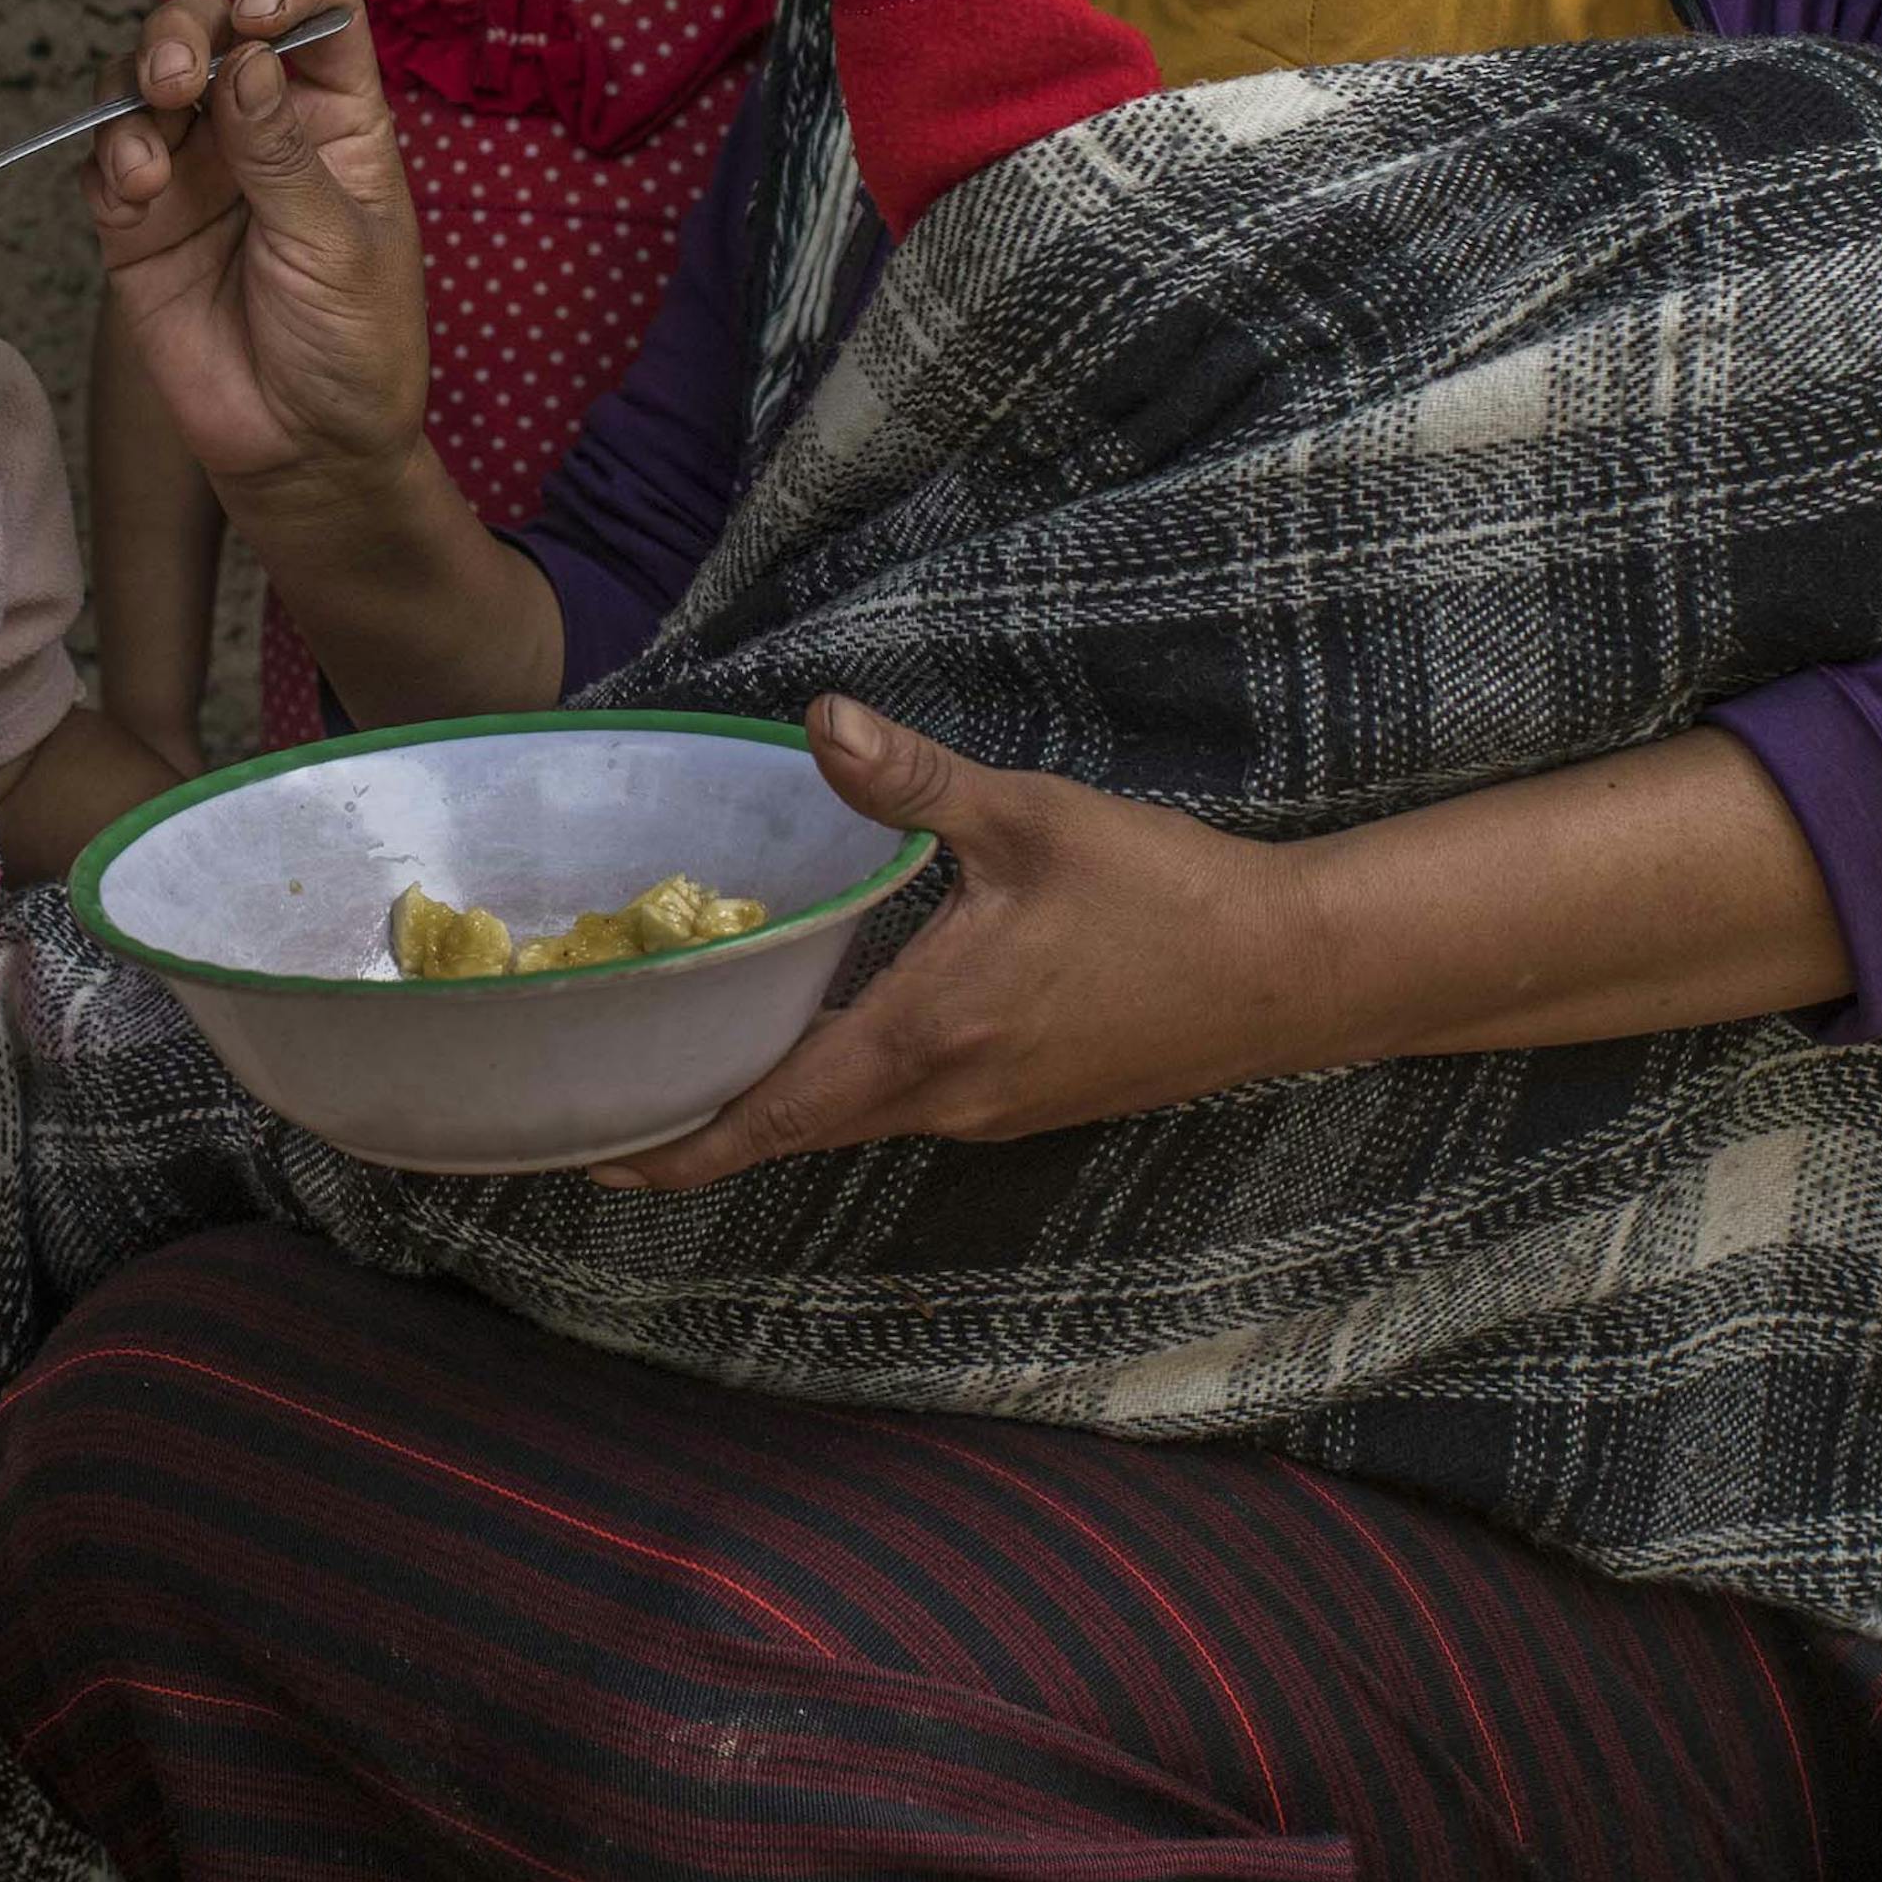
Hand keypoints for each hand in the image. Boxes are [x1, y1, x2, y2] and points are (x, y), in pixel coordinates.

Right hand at [84, 0, 440, 515]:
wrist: (303, 451)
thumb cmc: (352, 345)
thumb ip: (281, 153)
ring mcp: (195, 170)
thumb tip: (244, 59)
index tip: (260, 10)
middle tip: (177, 75)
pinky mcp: (137, 222)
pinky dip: (109, 158)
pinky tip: (135, 190)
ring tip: (150, 150)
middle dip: (183, 30)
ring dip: (135, 88)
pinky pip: (105, 161)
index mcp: (336, 117)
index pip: (316, 15)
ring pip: (143, 83)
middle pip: (211, 31)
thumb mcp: (336, 244)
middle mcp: (259, 127)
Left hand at [583, 699, 1360, 1189]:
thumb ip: (913, 784)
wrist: (1288, 973)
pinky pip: (910, 1105)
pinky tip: (827, 1031)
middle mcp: (949, 1096)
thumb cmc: (1163, 894)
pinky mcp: (1029, 1103)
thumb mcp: (1031, 820)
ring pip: (854, 1118)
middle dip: (704, 1124)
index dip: (679, 1146)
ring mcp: (992, 1111)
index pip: (774, 1113)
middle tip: (613, 1094)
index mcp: (929, 1035)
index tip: (593, 1158)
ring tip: (697, 1058)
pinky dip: (846, 1086)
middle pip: (798, 1127)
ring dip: (777, 1102)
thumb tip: (819, 723)